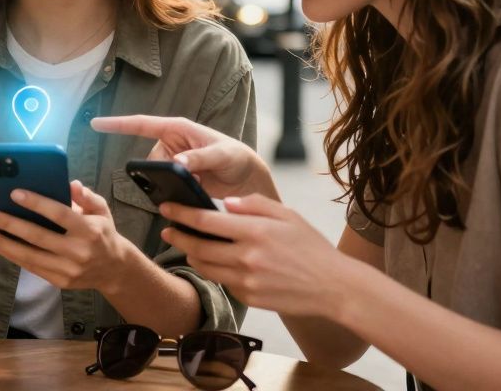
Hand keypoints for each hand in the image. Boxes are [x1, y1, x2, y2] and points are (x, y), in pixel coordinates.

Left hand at [0, 181, 133, 292]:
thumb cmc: (103, 233)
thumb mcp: (102, 211)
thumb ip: (86, 197)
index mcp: (89, 230)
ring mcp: (68, 269)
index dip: (36, 203)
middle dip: (10, 224)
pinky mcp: (60, 281)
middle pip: (38, 236)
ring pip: (29, 256)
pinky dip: (13, 255)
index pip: (59, 214)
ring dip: (4, 243)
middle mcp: (78, 252)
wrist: (114, 270)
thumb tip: (70, 184)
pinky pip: (31, 267)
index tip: (14, 192)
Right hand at [92, 115, 273, 199]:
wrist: (247, 178)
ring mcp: (172, 162)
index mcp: (178, 129)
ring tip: (197, 184)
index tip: (95, 123)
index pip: (141, 124)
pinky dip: (172, 192)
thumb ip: (200, 157)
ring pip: (155, 176)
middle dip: (160, 172)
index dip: (117, 124)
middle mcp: (171, 144)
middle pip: (149, 160)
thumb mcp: (222, 155)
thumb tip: (178, 162)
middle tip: (191, 177)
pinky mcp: (175, 179)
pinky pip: (162, 186)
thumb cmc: (237, 157)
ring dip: (169, 184)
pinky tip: (193, 192)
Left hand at [160, 194, 348, 317]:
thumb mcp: (288, 215)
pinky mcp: (249, 298)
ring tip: (186, 245)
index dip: (181, 214)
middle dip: (177, 236)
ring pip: (205, 267)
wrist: (333, 287)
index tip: (167, 208)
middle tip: (167, 229)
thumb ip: (255, 204)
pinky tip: (213, 262)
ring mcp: (247, 280)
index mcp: (255, 231)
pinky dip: (213, 271)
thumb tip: (227, 203)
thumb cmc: (311, 247)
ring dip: (191, 255)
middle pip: (198, 247)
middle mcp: (247, 257)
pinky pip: (222, 282)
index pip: (206, 221)